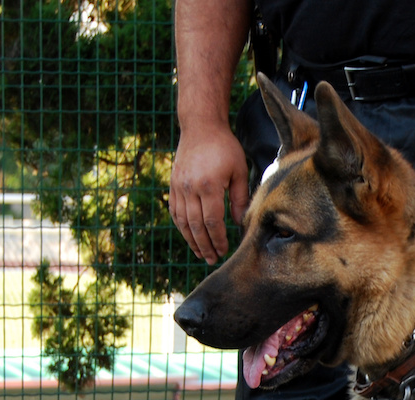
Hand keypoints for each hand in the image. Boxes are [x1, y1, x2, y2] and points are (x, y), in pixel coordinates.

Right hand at [168, 123, 249, 263]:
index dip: (218, 239)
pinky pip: (175, 211)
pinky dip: (182, 227)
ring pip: (183, 222)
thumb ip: (240, 199)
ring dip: (192, 240)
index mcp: (209, 186)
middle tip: (213, 259)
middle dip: (205, 246)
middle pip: (196, 226)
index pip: (212, 222)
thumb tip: (241, 224)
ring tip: (202, 253)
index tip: (225, 251)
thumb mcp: (239, 171)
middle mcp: (190, 188)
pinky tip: (190, 236)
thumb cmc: (225, 147)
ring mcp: (178, 187)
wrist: (200, 126)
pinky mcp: (173, 184)